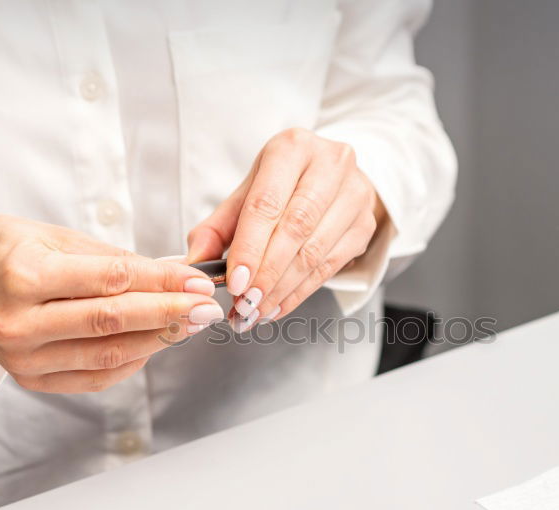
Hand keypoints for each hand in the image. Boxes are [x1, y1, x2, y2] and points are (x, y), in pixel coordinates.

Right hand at [0, 216, 223, 392]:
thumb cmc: (3, 249)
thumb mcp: (52, 236)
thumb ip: (110, 259)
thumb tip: (171, 274)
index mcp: (23, 276)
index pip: (111, 281)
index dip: (163, 282)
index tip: (198, 280)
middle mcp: (19, 322)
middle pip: (112, 322)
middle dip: (169, 314)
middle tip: (207, 308)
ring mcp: (23, 357)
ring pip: (107, 354)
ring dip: (158, 341)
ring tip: (190, 325)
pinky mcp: (30, 380)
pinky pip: (93, 377)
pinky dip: (131, 362)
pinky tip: (155, 344)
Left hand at [187, 127, 385, 331]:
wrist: (332, 178)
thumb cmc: (282, 186)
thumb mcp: (246, 195)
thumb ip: (217, 229)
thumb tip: (193, 264)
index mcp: (291, 148)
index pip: (267, 203)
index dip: (250, 247)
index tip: (234, 282)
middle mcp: (329, 164)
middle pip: (295, 229)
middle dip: (267, 274)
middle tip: (244, 304)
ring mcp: (354, 193)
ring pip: (315, 252)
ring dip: (282, 289)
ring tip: (255, 311)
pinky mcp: (365, 223)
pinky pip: (331, 266)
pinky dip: (300, 292)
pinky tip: (278, 306)